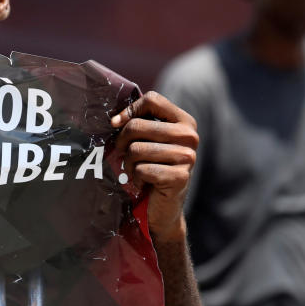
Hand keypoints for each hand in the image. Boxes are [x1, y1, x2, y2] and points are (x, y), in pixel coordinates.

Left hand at [111, 91, 197, 245]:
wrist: (164, 206)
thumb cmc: (153, 167)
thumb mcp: (149, 140)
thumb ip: (139, 124)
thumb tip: (114, 119)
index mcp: (184, 121)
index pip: (152, 100)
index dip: (129, 110)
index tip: (116, 124)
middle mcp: (190, 136)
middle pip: (137, 126)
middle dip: (122, 142)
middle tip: (124, 154)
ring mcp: (188, 157)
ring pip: (135, 149)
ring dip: (128, 163)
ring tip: (135, 170)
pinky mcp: (179, 177)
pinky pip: (141, 169)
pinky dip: (135, 177)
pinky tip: (143, 182)